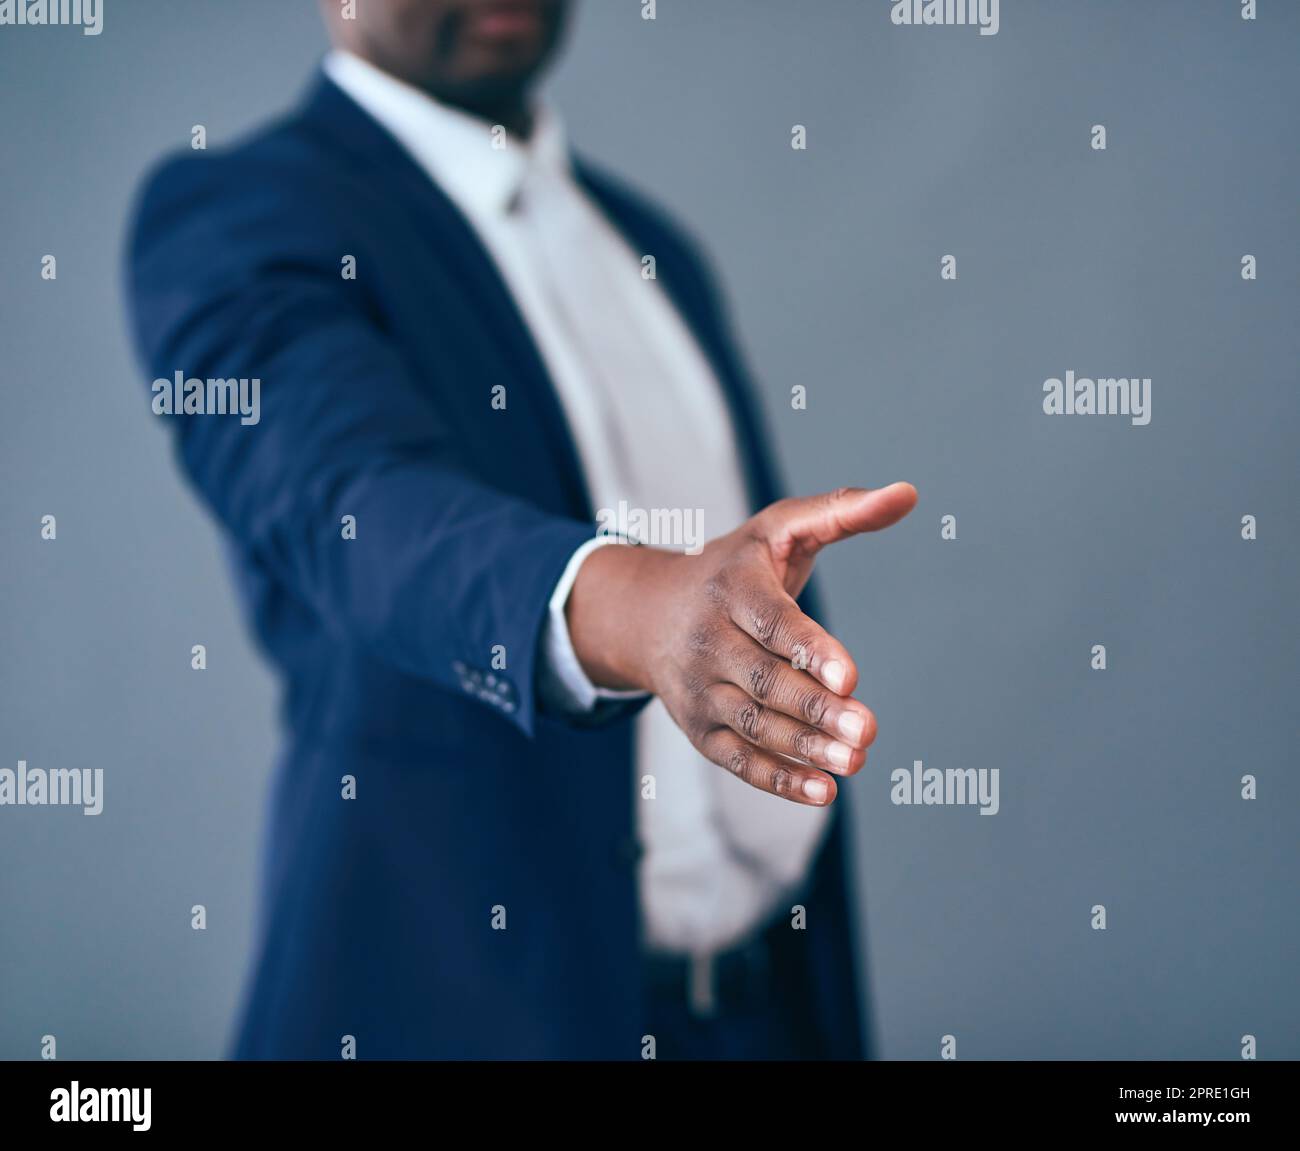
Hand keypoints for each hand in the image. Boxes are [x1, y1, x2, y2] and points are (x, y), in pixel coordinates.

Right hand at [566, 484, 917, 805]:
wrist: (647, 613)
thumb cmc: (734, 567)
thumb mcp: (778, 530)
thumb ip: (841, 511)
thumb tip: (908, 495)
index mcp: (730, 587)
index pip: (770, 622)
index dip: (808, 649)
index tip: (849, 677)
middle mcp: (707, 640)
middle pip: (764, 680)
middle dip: (815, 710)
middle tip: (868, 730)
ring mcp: (699, 689)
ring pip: (752, 723)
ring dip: (804, 748)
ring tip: (855, 760)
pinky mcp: (699, 729)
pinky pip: (737, 760)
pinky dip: (778, 780)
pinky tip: (823, 791)